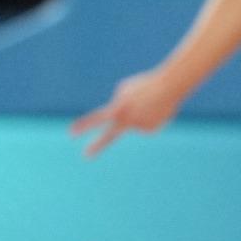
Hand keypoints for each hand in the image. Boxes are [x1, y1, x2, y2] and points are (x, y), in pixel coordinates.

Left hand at [69, 68, 187, 157]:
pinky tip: (155, 111)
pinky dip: (149, 118)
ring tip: (148, 104)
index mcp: (118, 107)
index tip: (71, 134)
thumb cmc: (145, 85)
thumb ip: (117, 105)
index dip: (84, 125)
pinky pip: (145, 126)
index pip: (97, 118)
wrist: (169, 87)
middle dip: (97, 145)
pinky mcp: (151, 131)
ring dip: (139, 114)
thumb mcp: (125, 90)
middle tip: (85, 156)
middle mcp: (127, 120)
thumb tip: (117, 121)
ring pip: (133, 124)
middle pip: (110, 135)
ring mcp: (139, 127)